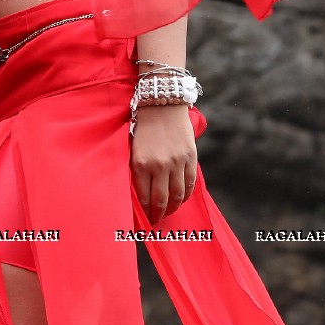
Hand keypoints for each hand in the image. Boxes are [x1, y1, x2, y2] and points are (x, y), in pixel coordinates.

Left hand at [130, 103, 198, 220]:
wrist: (162, 103)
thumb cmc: (143, 126)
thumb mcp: (133, 147)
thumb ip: (138, 169)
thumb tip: (139, 194)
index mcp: (140, 163)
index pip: (143, 197)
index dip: (144, 212)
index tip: (144, 219)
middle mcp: (159, 165)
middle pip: (161, 200)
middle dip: (158, 215)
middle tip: (156, 221)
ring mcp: (177, 162)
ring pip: (177, 195)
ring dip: (173, 208)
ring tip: (168, 212)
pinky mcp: (190, 158)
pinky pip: (190, 183)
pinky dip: (186, 195)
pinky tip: (181, 199)